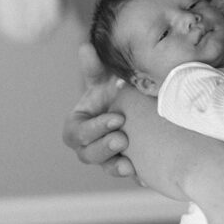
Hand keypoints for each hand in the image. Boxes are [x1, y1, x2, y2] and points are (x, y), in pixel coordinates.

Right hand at [62, 43, 135, 177]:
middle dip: (104, 148)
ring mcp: (106, 157)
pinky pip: (129, 175)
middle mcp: (88, 145)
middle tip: (123, 139)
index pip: (77, 133)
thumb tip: (86, 47)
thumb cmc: (111, 88)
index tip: (116, 118)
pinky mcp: (125, 164)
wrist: (133, 102)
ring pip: (107, 167)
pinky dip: (137, 176)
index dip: (94, 129)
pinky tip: (146, 176)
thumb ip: (93, 66)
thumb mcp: (103, 77)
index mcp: (77, 125)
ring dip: (117, 167)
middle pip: (88, 155)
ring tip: (130, 165)